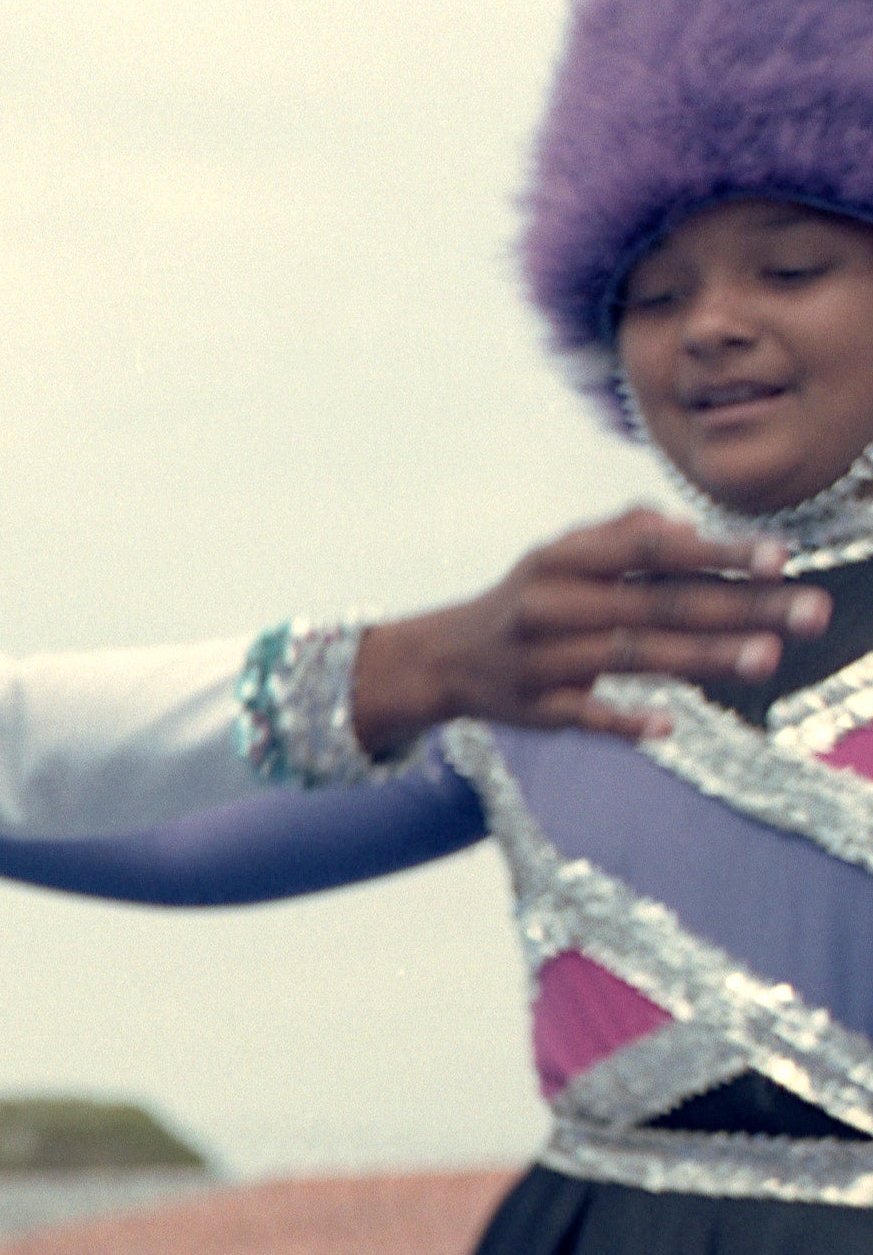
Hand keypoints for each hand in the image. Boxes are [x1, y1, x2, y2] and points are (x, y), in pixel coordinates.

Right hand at [349, 509, 828, 752]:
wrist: (444, 657)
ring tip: (767, 659)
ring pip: (631, 657)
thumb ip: (623, 533)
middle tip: (811, 613)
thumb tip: (686, 527)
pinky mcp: (533, 709)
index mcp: (564, 560)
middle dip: (740, 607)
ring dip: (701, 657)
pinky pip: (583, 716)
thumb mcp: (562, 553)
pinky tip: (667, 728)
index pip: (650, 549)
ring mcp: (541, 659)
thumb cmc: (528, 597)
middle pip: (658, 604)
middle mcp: (550, 605)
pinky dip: (622, 722)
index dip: (716, 552)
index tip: (781, 556)